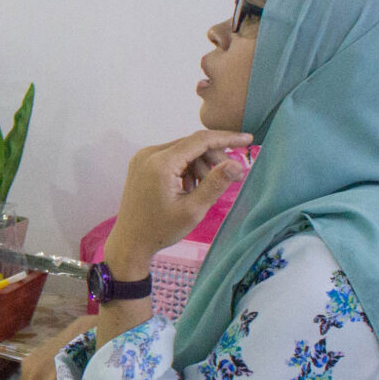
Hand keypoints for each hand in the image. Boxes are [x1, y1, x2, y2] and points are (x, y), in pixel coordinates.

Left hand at [107, 130, 252, 274]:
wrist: (130, 241)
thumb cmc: (160, 229)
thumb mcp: (193, 210)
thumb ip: (215, 184)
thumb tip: (237, 164)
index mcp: (161, 163)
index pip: (200, 140)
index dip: (227, 138)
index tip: (248, 139)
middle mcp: (149, 154)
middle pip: (192, 144)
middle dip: (214, 158)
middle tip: (231, 179)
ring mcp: (143, 158)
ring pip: (184, 150)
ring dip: (200, 165)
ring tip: (203, 190)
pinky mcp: (142, 164)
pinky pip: (172, 157)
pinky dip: (187, 168)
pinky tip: (190, 188)